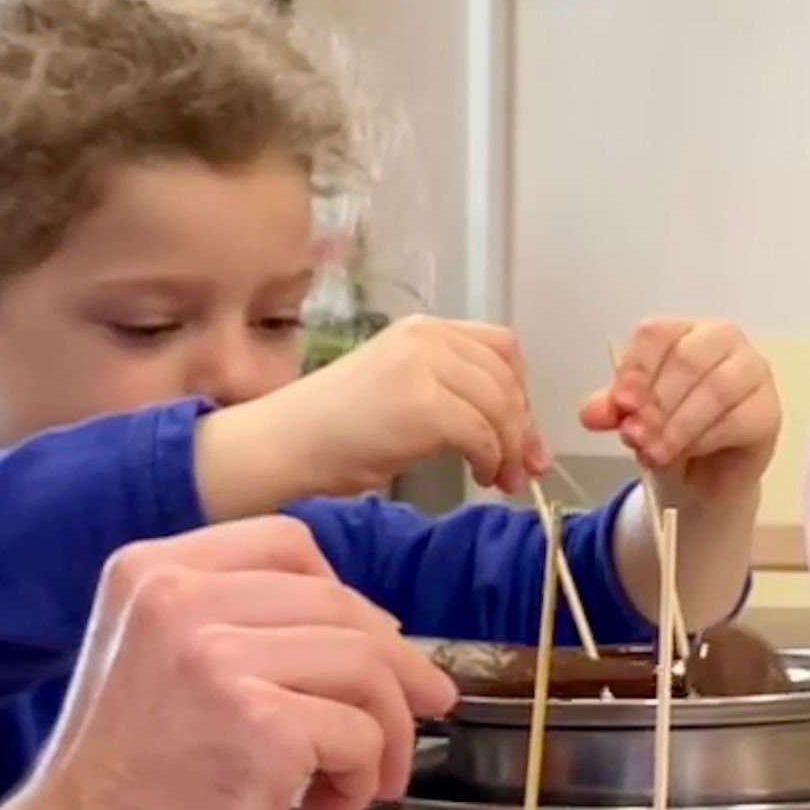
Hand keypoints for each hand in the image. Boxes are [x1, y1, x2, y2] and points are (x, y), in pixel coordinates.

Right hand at [0, 520, 455, 809]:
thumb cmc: (115, 806)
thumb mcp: (151, 671)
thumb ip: (227, 632)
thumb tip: (359, 632)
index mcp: (148, 573)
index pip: (287, 545)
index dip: (346, 599)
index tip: (372, 651)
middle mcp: (177, 597)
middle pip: (339, 604)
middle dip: (393, 668)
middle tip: (413, 719)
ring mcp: (216, 656)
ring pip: (365, 665)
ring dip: (386, 731)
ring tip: (361, 785)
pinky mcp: (257, 724)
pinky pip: (359, 733)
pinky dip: (359, 780)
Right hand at [194, 315, 548, 514]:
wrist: (284, 444)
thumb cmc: (333, 430)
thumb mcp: (400, 390)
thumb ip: (448, 390)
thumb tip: (507, 425)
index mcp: (423, 330)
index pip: (500, 347)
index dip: (519, 391)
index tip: (521, 432)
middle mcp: (428, 337)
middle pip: (507, 376)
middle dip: (523, 425)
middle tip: (525, 466)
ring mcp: (426, 367)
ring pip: (500, 405)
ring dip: (510, 447)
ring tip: (501, 479)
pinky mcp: (425, 405)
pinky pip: (482, 432)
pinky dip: (490, 458)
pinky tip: (480, 476)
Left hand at [583, 317, 780, 517]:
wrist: (709, 473)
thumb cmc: (673, 428)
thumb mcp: (636, 416)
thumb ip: (615, 409)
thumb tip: (591, 413)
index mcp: (684, 330)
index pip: (657, 334)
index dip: (636, 369)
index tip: (619, 404)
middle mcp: (722, 340)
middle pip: (688, 358)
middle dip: (656, 402)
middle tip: (633, 437)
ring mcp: (751, 371)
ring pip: (715, 388)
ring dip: (678, 425)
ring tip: (652, 453)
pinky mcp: (768, 409)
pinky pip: (736, 419)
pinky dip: (704, 440)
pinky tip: (685, 454)